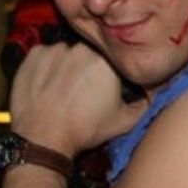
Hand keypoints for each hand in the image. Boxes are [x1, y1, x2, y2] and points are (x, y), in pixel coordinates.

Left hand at [8, 42, 148, 156]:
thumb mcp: (123, 122)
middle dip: (88, 68)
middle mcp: (81, 48)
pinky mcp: (33, 54)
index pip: (113, 59)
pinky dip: (46, 67)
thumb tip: (154, 94)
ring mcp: (55, 49)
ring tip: (63, 91)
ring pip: (66, 53)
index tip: (103, 88)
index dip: (109, 74)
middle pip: (89, 53)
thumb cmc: (84, 130)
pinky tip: (47, 86)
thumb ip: (144, 105)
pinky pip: (44, 56)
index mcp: (106, 61)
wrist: (43, 139)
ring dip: (67, 66)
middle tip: (82, 91)